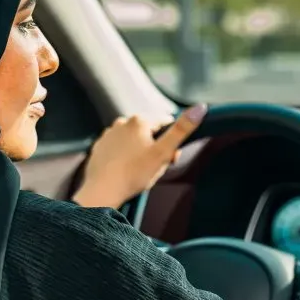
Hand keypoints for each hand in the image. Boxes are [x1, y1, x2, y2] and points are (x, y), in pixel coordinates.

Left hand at [72, 103, 207, 209]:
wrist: (103, 191)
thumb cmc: (133, 174)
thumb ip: (182, 129)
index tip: (168, 156)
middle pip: (149, 132)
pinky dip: (123, 158)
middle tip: (153, 167)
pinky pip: (118, 149)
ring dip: (139, 152)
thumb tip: (199, 108)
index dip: (171, 141)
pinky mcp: (100, 147)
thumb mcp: (164, 152)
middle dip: (154, 148)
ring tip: (138, 171)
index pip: (166, 123)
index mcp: (140, 121)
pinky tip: (125, 170)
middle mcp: (122, 123)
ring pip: (133, 140)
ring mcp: (109, 134)